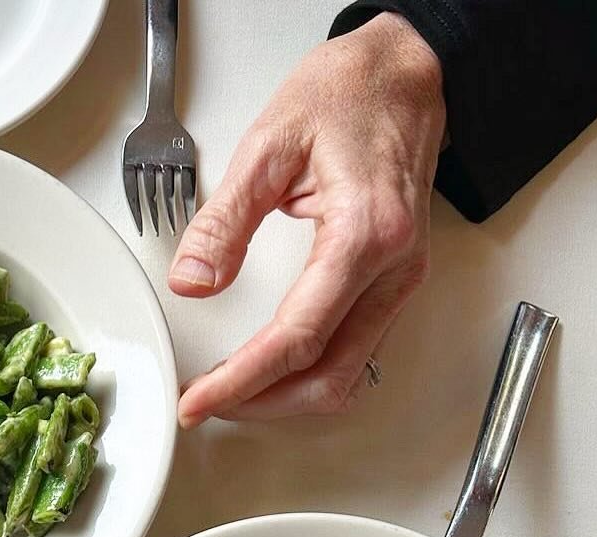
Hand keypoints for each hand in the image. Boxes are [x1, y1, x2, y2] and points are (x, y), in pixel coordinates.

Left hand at [169, 13, 445, 423]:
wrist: (403, 73)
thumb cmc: (347, 96)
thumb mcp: (268, 147)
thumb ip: (224, 222)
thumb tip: (193, 284)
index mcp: (365, 234)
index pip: (297, 339)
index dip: (241, 381)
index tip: (197, 401)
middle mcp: (394, 270)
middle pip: (326, 376)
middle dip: (260, 403)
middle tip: (204, 403)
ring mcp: (401, 282)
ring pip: (345, 376)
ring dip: (284, 398)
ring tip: (229, 391)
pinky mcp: (395, 285)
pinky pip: (354, 354)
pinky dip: (308, 375)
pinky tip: (268, 369)